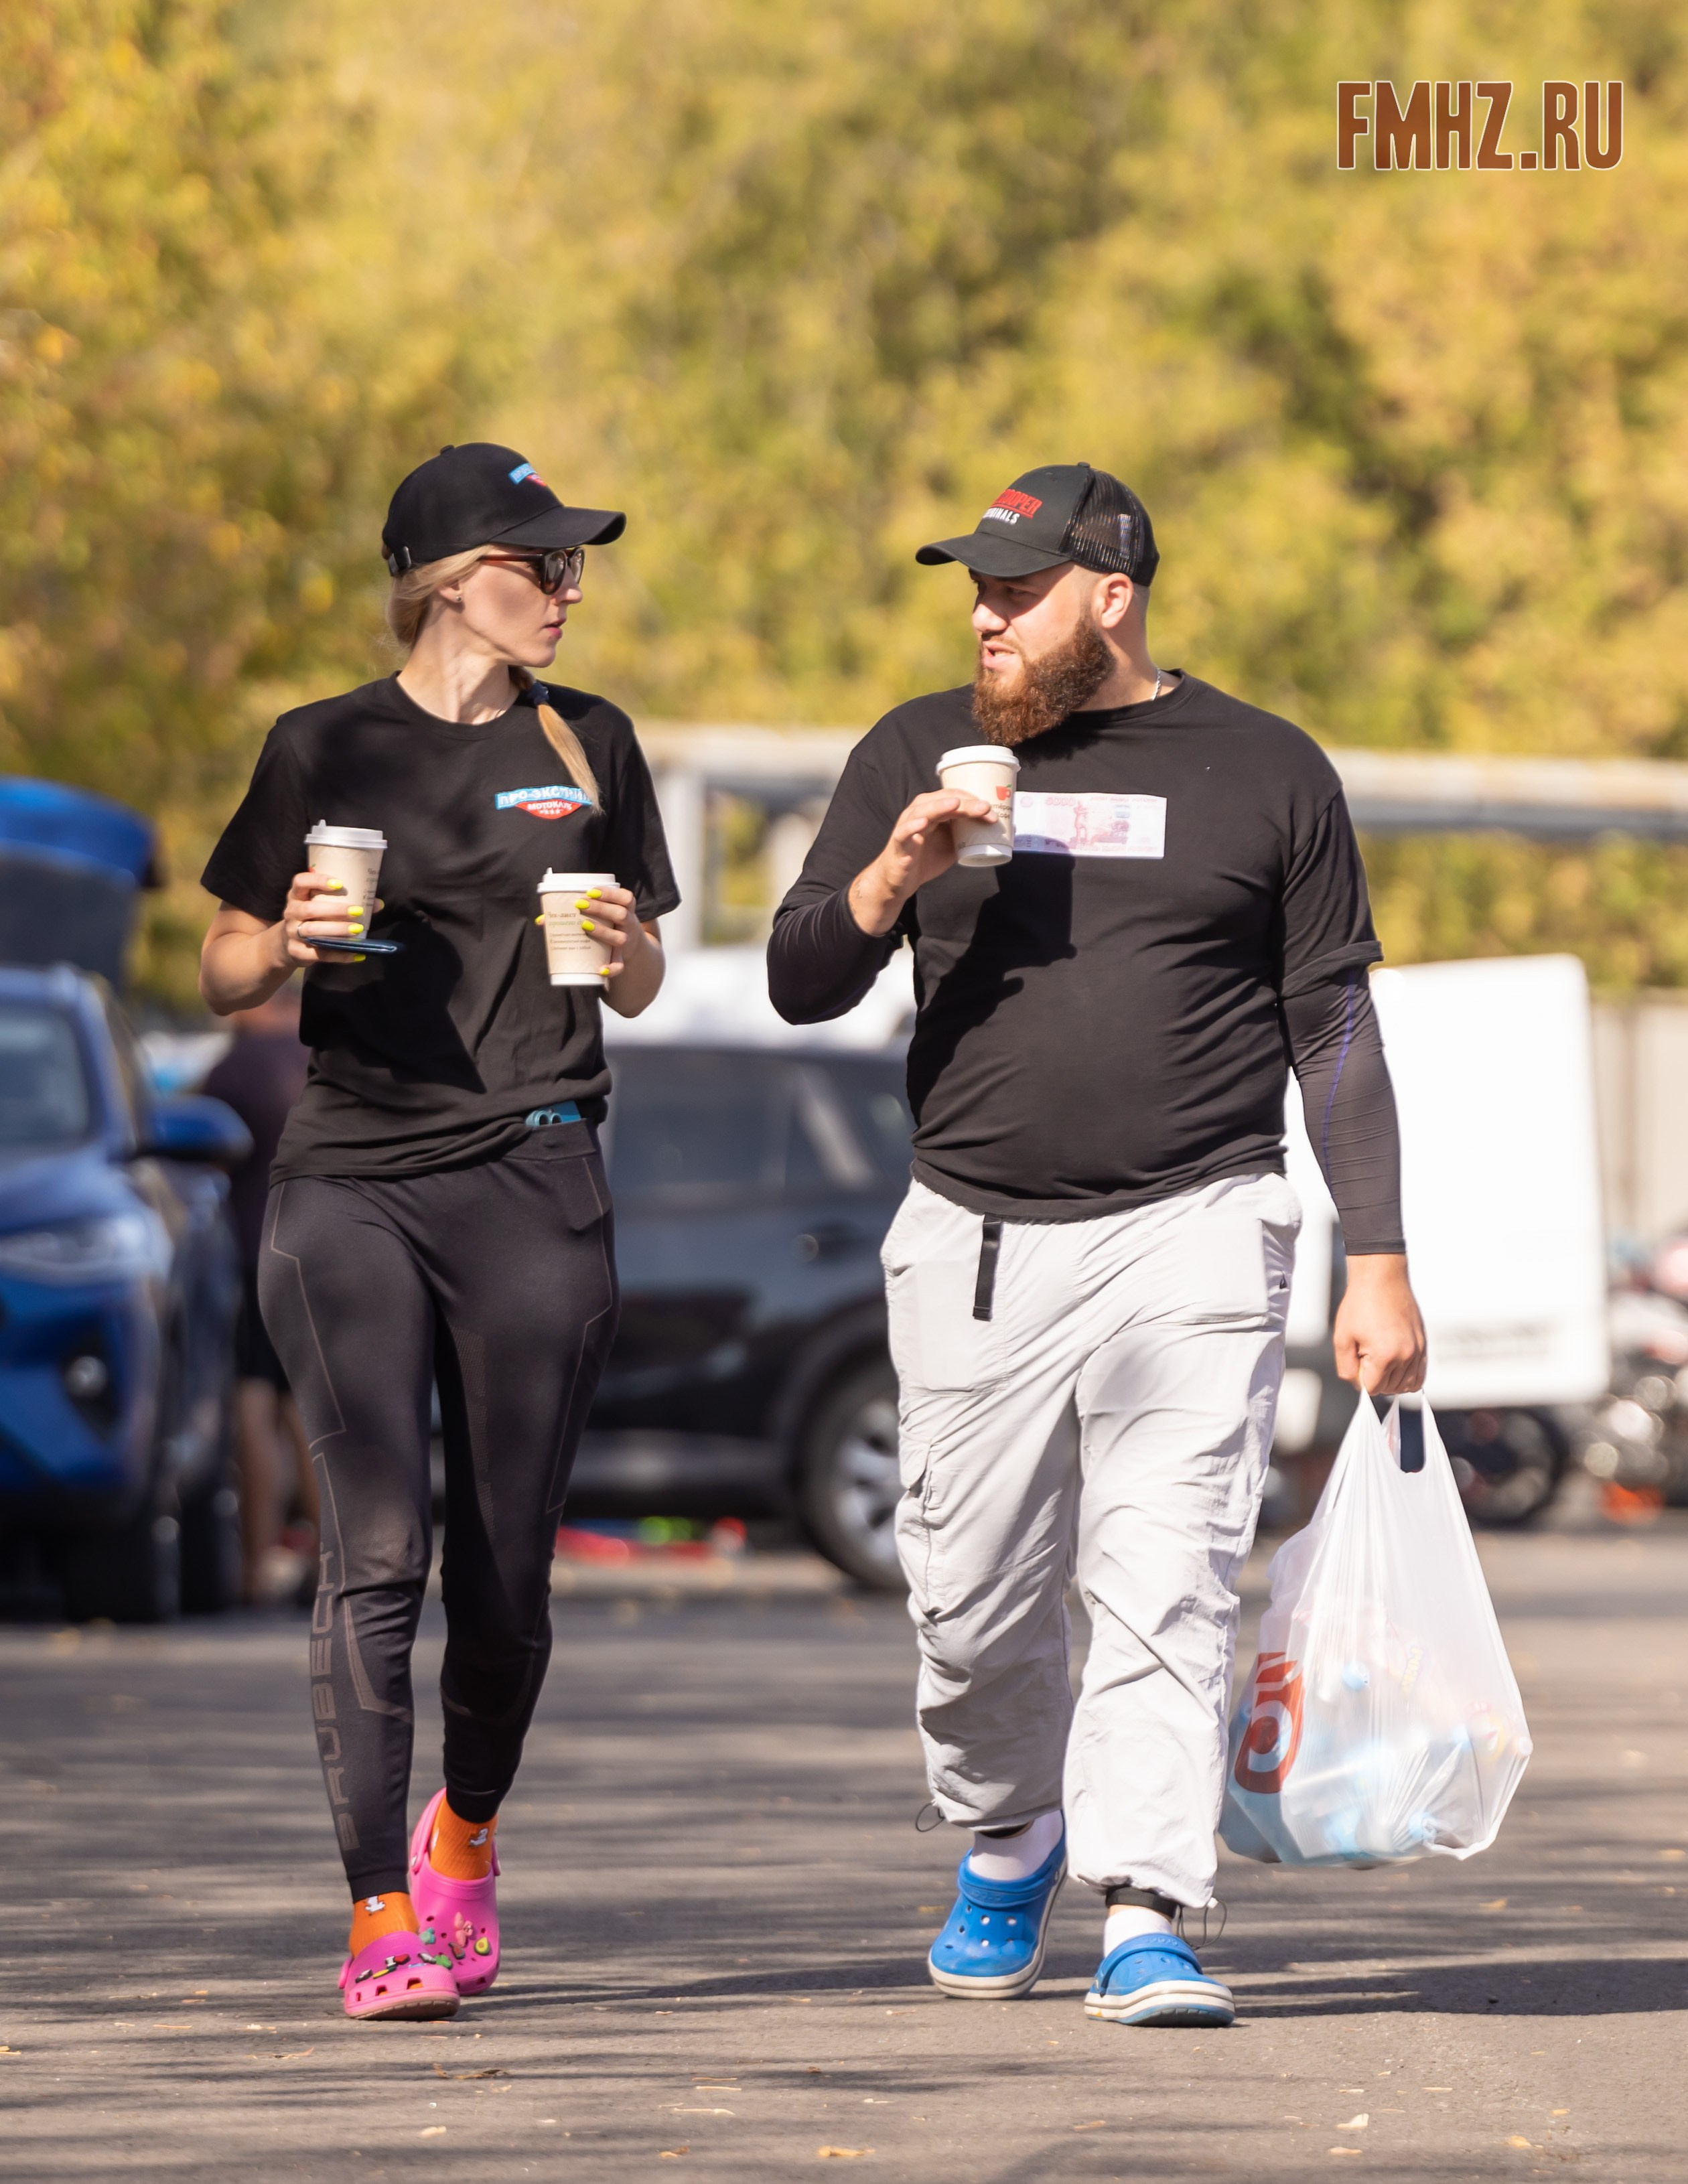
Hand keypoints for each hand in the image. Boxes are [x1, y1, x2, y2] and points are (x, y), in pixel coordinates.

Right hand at [277, 871, 372, 965]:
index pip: (300, 882)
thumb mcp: (319, 906)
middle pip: (309, 909)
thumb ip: (344, 902)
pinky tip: (356, 954)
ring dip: (337, 930)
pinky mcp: (297, 952)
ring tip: (356, 930)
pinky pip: (320, 954)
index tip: (339, 883)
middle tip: (357, 911)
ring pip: (313, 931)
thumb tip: (377, 904)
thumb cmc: (310, 919)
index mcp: (296, 896)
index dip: (317, 881)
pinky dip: (339, 955)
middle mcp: (291, 912)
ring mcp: (292, 933)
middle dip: (335, 910)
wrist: (286, 944)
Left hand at [573, 883, 641, 980]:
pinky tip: (601, 969)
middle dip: (601, 908)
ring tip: (584, 925)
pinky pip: (619, 965)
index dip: (610, 893)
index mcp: (625, 909)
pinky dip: (612, 968)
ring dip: (603, 932)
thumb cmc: (607, 923)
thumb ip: (577, 911)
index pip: (625, 897)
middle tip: (580, 904)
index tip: (590, 892)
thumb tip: (542, 920)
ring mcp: (626, 941)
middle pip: (621, 914)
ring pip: (620, 937)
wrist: (629, 945)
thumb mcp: (602, 914)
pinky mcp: (621, 957)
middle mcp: (628, 924)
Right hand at [847, 789, 993, 937]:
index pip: (954, 797)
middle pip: (943, 800)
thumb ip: (967, 835)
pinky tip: (923, 822)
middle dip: (965, 802)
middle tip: (985, 808)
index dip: (973, 801)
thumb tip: (992, 831)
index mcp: (933, 810)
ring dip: (940, 806)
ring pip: (923, 810)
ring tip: (956, 805)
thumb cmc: (925, 858)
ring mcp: (908, 825)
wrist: (901, 880)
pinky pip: (904, 832)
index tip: (992, 812)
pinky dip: (912, 826)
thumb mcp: (952, 844)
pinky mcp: (899, 842)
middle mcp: (919, 812)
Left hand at [1333, 1253, 1426, 1396]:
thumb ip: (1347, 1368)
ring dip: (1391, 1380)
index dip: (1361, 1379)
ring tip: (1379, 1359)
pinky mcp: (1424, 1344)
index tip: (1357, 1361)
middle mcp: (1406, 1355)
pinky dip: (1408, 1377)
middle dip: (1375, 1378)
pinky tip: (1395, 1367)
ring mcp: (1418, 1350)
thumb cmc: (1360, 1305)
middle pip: (1390, 1388)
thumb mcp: (1342, 1338)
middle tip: (1366, 1355)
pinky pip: (1420, 1374)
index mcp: (1385, 1355)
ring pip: (1407, 1385)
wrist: (1381, 1279)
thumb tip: (1359, 1386)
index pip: (1373, 1388)